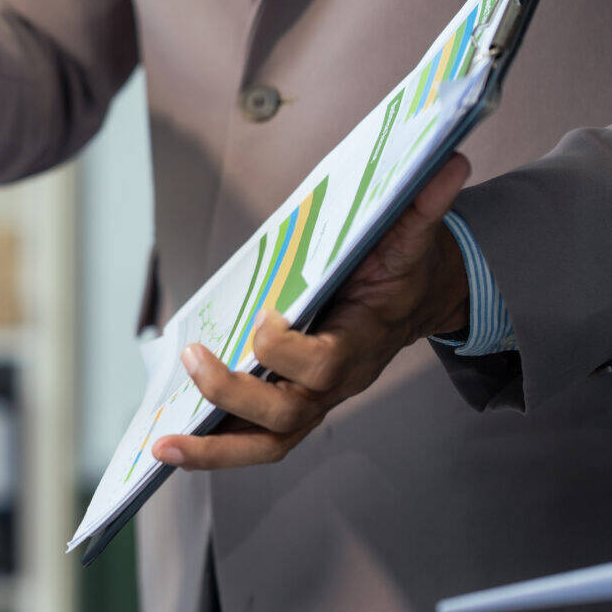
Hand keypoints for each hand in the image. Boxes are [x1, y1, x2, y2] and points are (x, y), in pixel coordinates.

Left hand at [153, 156, 473, 469]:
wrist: (417, 299)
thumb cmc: (403, 268)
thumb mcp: (412, 236)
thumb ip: (421, 207)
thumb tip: (448, 162)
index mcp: (361, 344)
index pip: (323, 365)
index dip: (287, 350)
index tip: (264, 317)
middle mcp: (338, 383)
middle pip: (287, 413)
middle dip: (235, 394)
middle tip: (195, 358)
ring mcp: (314, 401)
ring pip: (267, 442)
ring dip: (213, 449)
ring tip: (163, 447)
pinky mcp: (292, 407)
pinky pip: (253, 440)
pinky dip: (213, 448)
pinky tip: (169, 446)